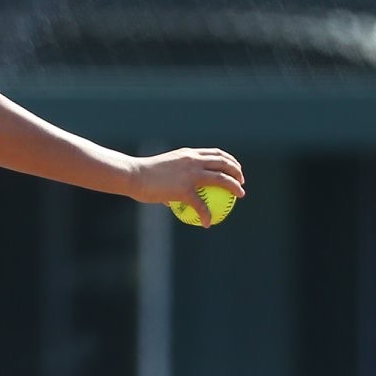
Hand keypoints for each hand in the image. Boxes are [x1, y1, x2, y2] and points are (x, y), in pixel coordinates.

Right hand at [126, 148, 245, 222]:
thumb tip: (172, 200)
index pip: (215, 153)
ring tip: (240, 195)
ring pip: (222, 178)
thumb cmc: (142, 176)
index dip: (229, 160)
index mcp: (188, 154)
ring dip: (235, 187)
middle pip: (223, 162)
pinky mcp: (184, 189)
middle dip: (237, 171)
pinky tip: (207, 223)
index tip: (234, 169)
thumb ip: (171, 182)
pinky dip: (206, 214)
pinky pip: (201, 205)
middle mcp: (193, 161)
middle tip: (241, 182)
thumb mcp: (160, 173)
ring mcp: (190, 174)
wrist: (134, 176)